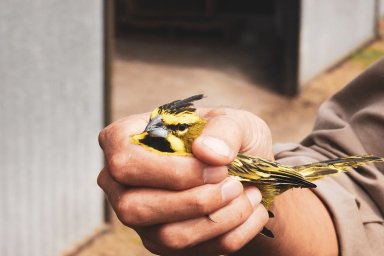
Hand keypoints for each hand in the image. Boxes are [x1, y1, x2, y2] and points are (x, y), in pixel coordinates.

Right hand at [97, 108, 271, 254]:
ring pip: (167, 235)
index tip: (218, 167)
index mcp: (126, 140)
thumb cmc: (226, 138)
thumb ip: (223, 130)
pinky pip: (191, 251)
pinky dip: (230, 233)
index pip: (125, 163)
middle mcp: (121, 182)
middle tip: (234, 184)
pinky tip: (250, 211)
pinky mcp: (160, 240)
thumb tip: (208, 152)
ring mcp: (140, 215)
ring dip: (218, 219)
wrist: (243, 168)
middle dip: (196, 201)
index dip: (172, 171)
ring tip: (247, 195)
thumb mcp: (233, 120)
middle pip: (135, 208)